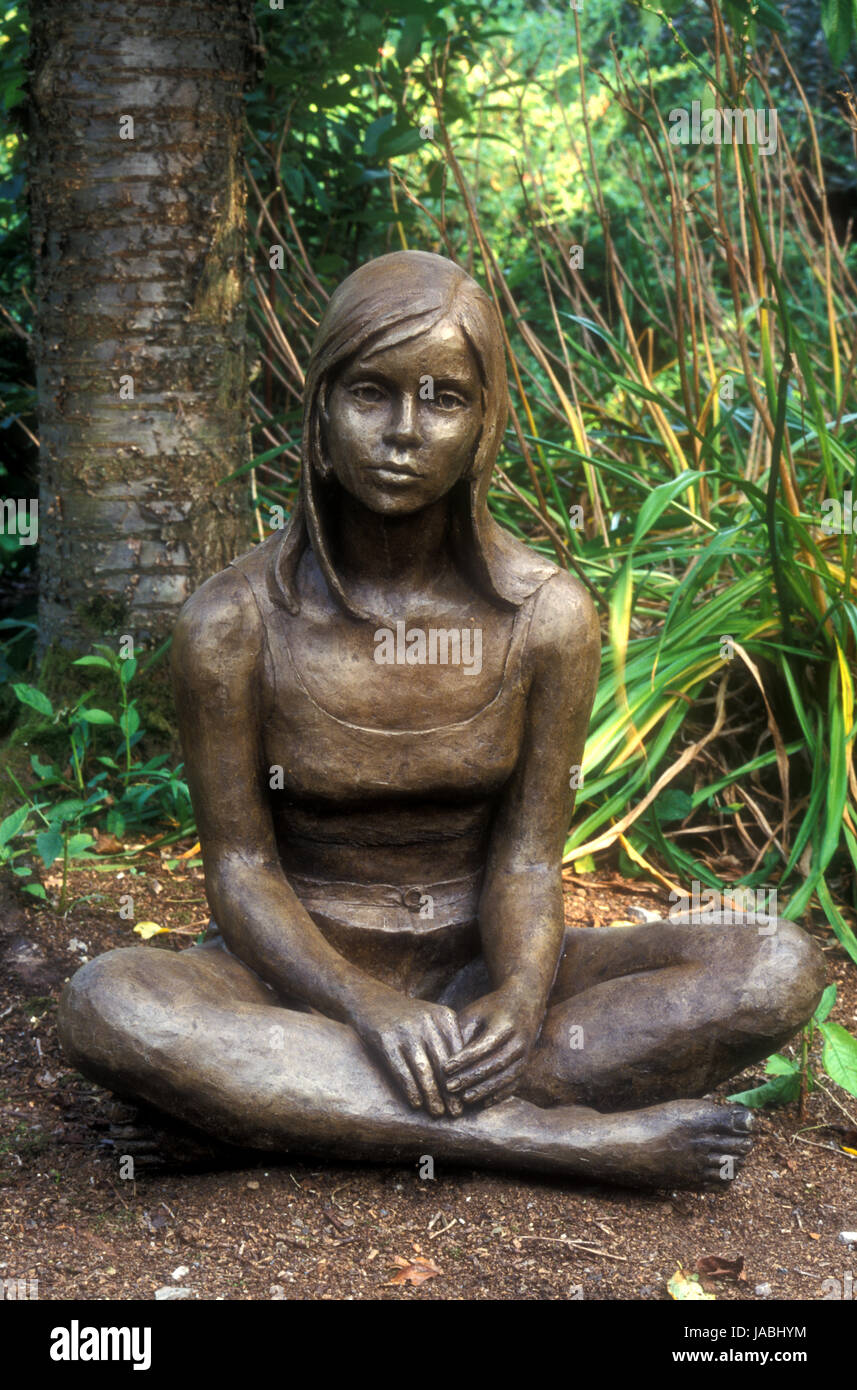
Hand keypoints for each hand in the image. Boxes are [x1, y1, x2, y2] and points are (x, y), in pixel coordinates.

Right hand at [352, 990, 464, 1116]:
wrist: (369, 996)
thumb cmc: (406, 1015)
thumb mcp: (431, 1019)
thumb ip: (446, 1040)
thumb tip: (464, 1077)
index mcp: (444, 1016)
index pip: (459, 1053)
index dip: (464, 1078)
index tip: (469, 1098)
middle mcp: (427, 1021)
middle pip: (444, 1063)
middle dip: (452, 1091)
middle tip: (457, 1113)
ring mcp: (405, 1029)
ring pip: (424, 1069)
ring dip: (433, 1095)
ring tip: (438, 1113)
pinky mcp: (385, 1038)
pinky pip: (401, 1070)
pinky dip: (410, 1089)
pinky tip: (415, 1104)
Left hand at [443, 986, 543, 1106]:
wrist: (525, 1005)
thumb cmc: (491, 1010)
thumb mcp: (476, 1013)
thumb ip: (462, 1032)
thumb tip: (445, 1057)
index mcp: (505, 1024)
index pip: (484, 1045)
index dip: (465, 1058)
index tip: (445, 1068)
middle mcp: (519, 1040)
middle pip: (495, 1063)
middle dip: (471, 1077)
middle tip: (450, 1087)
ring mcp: (526, 1055)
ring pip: (506, 1077)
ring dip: (485, 1090)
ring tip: (464, 1099)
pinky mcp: (526, 1065)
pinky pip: (514, 1084)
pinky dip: (500, 1095)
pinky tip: (484, 1103)